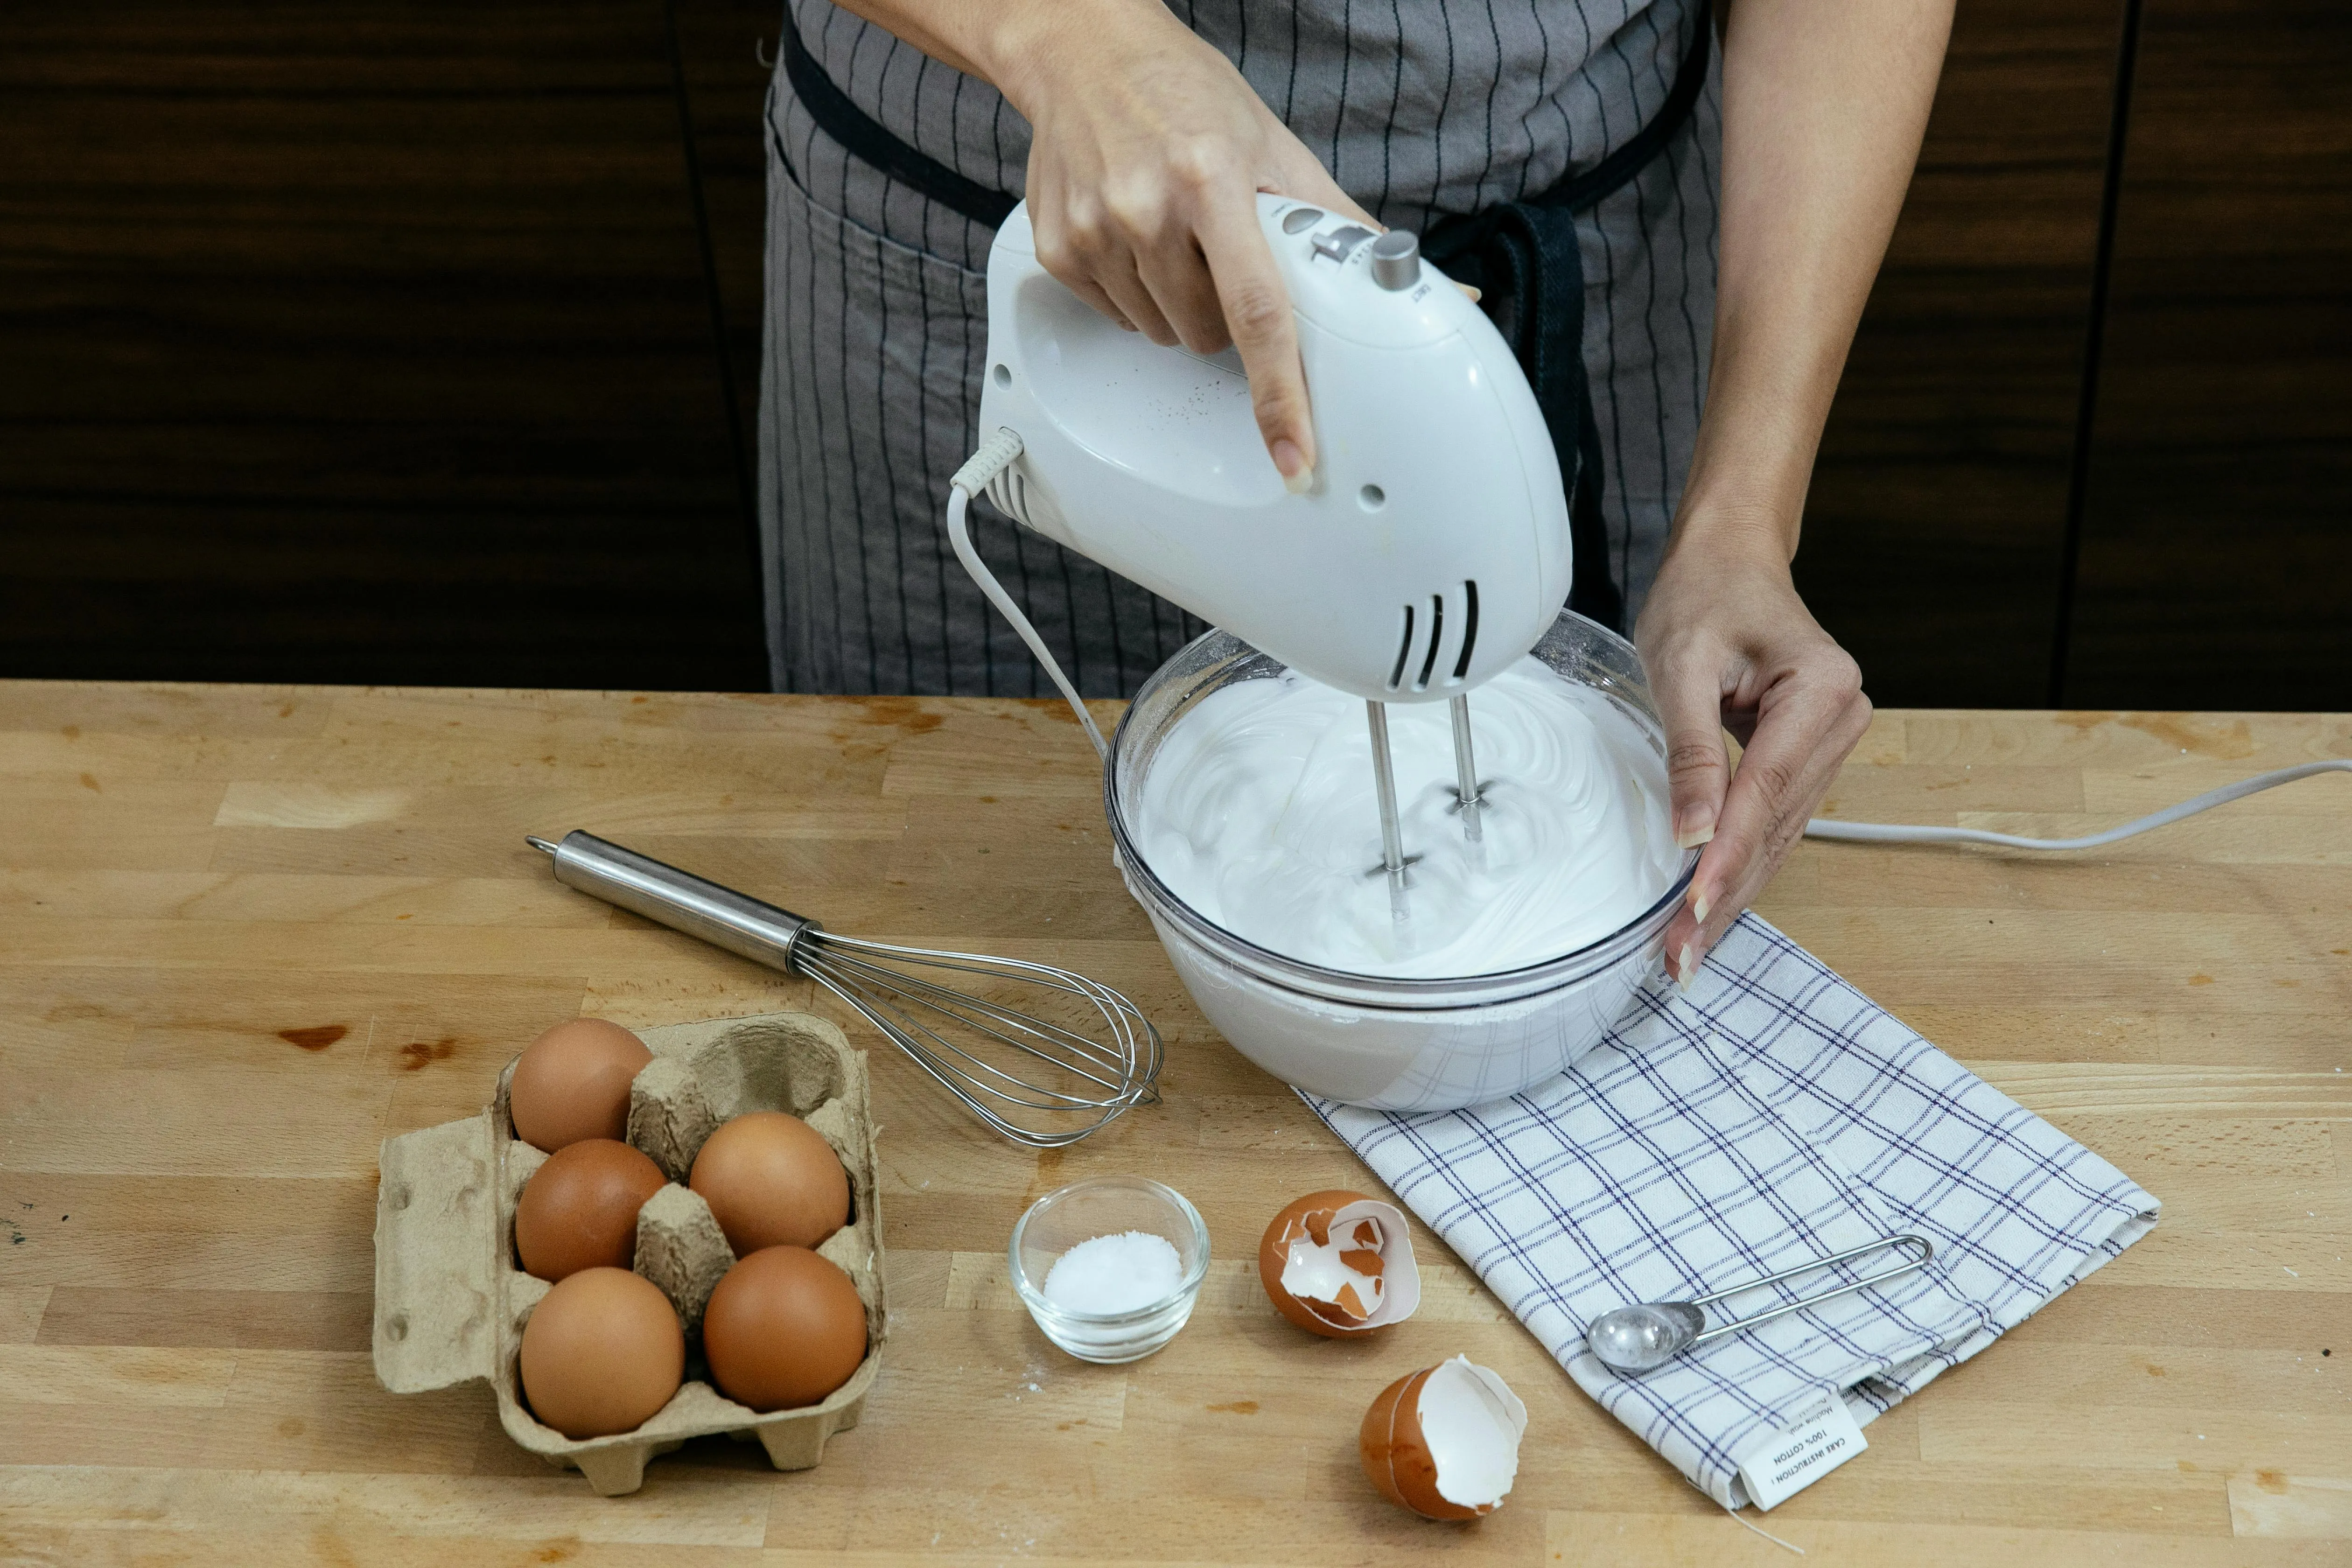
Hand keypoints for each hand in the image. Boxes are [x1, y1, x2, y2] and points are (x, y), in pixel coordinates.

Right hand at [990, 0, 1375, 488]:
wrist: (1086, 51)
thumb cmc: (1188, 97)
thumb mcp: (1275, 148)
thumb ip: (1342, 225)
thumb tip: (1443, 286)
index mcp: (1212, 179)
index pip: (1258, 311)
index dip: (1279, 394)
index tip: (1293, 454)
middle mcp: (1147, 206)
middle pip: (1208, 335)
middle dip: (1225, 315)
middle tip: (1221, 255)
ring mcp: (1095, 231)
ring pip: (1163, 333)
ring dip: (1181, 303)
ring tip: (1176, 236)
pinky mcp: (1058, 249)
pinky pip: (1116, 317)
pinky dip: (1136, 291)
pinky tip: (1135, 236)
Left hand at [1634, 526, 1870, 986]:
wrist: (1729, 561)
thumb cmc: (1704, 596)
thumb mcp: (1681, 664)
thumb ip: (1690, 750)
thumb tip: (1694, 834)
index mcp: (1821, 688)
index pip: (1765, 790)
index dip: (1727, 856)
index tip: (1691, 909)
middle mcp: (1841, 720)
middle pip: (1775, 825)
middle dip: (1726, 892)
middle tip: (1681, 955)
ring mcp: (1831, 742)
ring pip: (1778, 835)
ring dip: (1734, 892)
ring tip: (1688, 949)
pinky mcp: (1807, 758)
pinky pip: (1773, 822)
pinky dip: (1741, 865)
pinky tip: (1710, 906)